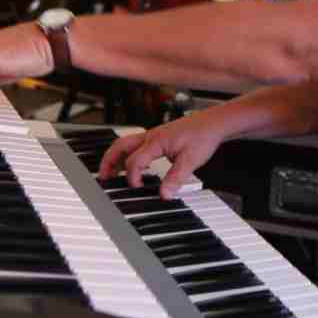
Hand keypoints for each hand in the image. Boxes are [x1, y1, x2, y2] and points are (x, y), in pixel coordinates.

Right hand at [98, 113, 228, 196]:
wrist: (214, 123)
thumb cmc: (203, 136)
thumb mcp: (190, 161)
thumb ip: (175, 179)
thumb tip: (164, 194)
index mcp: (155, 142)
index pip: (134, 161)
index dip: (132, 177)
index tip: (137, 188)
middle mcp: (150, 136)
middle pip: (119, 147)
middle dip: (108, 162)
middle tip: (103, 177)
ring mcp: (153, 136)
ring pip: (125, 144)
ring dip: (116, 158)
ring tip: (111, 172)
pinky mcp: (158, 137)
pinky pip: (136, 145)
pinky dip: (128, 155)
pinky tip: (132, 165)